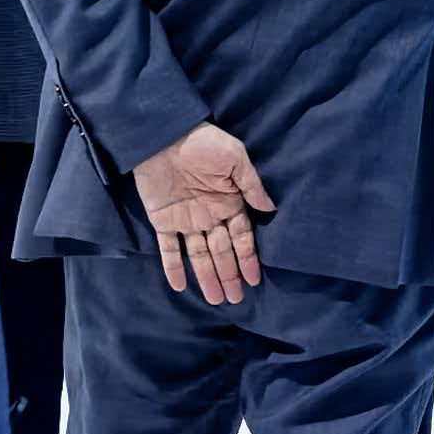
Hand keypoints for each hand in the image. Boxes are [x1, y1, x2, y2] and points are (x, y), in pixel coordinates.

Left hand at [132, 122, 269, 306]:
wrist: (163, 134)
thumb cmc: (203, 142)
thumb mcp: (234, 158)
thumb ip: (251, 185)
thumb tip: (270, 209)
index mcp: (229, 202)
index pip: (241, 238)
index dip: (248, 259)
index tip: (255, 279)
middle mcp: (209, 216)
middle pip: (222, 252)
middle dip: (230, 275)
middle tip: (236, 299)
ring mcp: (186, 220)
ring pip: (199, 256)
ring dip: (207, 277)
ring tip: (216, 299)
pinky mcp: (163, 220)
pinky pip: (169, 248)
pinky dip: (173, 267)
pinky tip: (180, 287)